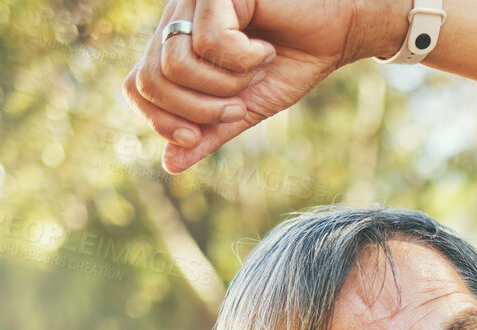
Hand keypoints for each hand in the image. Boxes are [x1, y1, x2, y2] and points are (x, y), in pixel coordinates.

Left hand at [125, 0, 373, 171]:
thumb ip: (209, 131)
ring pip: (176, 64)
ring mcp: (194, 0)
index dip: (160, 120)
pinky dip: (243, 58)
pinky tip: (264, 47)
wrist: (339, 30)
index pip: (137, 86)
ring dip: (224, 84)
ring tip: (255, 70)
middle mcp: (178, 16)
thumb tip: (169, 165)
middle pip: (151, 80)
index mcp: (178, 43)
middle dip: (197, 109)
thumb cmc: (294, 61)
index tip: (195, 135)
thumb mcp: (246, 107)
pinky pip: (209, 41)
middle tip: (237, 106)